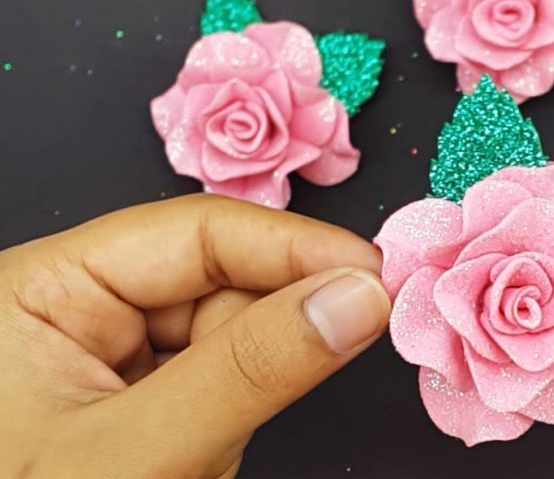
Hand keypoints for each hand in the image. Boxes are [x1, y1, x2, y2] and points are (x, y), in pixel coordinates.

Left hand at [0, 195, 389, 478]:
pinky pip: (217, 384)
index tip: (376, 275)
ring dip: (244, 392)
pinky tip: (194, 457)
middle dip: (266, 336)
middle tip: (316, 368)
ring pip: (228, 338)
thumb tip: (356, 298)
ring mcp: (109, 361)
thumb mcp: (135, 457)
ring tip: (196, 454)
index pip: (195, 231)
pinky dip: (228, 420)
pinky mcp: (140, 403)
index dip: (294, 247)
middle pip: (219, 281)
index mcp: (44, 290)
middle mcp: (75, 311)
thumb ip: (251, 370)